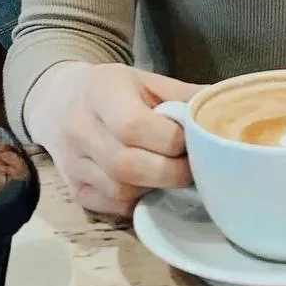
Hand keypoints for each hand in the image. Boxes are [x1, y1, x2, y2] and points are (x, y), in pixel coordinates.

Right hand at [24, 61, 202, 216]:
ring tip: (174, 173)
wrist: (59, 101)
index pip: (134, 126)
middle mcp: (79, 130)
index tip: (193, 140)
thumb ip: (182, 95)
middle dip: (170, 171)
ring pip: (120, 192)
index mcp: (100, 93)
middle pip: (127, 166)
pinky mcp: (75, 192)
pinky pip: (112, 207)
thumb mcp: (146, 79)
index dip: (171, 139)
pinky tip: (151, 184)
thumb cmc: (112, 88)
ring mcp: (73, 166)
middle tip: (193, 166)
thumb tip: (226, 109)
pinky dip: (139, 200)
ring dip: (156, 188)